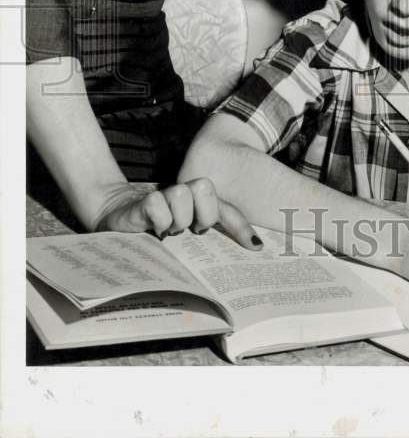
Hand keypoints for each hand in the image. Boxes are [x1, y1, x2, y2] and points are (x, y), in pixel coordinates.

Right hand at [94, 178, 262, 249]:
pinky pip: (158, 203)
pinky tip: (153, 230)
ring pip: (182, 193)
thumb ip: (203, 245)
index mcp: (198, 206)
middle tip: (192, 230)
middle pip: (206, 188)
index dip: (241, 227)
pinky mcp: (144, 201)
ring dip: (177, 218)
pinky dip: (158, 220)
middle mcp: (185, 196)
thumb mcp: (180, 239)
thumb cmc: (153, 230)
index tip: (255, 248)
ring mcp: (164, 195)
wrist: (114, 213)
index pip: (225, 211)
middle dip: (203, 213)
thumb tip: (234, 259)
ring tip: (169, 232)